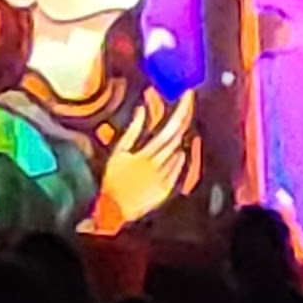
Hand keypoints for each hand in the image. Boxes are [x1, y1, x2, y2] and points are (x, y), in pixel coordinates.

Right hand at [92, 90, 201, 231]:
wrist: (114, 209)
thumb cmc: (113, 179)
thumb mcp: (118, 152)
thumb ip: (132, 130)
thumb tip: (141, 110)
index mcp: (146, 154)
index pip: (171, 128)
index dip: (183, 109)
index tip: (189, 93)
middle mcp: (159, 166)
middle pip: (180, 136)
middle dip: (186, 116)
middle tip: (188, 101)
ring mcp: (166, 177)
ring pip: (181, 150)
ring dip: (179, 138)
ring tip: (173, 126)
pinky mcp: (169, 188)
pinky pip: (179, 166)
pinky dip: (178, 156)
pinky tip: (172, 151)